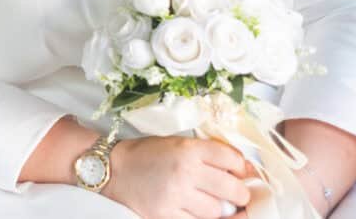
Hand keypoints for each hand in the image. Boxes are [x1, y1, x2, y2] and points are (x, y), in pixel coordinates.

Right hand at [105, 136, 253, 218]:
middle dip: (239, 194)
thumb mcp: (176, 143)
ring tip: (208, 202)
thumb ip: (206, 153)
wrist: (112, 170)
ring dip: (218, 210)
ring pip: (216, 211)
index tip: (240, 172)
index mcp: (188, 149)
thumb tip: (242, 169)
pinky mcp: (166, 215)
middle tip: (236, 195)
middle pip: (232, 189)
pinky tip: (194, 211)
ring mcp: (176, 196)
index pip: (230, 158)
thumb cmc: (146, 155)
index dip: (241, 167)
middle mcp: (185, 171)